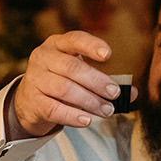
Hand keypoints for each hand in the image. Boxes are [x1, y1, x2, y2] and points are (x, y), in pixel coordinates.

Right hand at [7, 30, 122, 139]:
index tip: (108, 55)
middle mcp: (43, 57)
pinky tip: (86, 120)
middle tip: (114, 94)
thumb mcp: (78, 74)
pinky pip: (54, 109)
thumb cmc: (60, 81)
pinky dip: (73, 115)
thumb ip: (104, 80)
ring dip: (89, 101)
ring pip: (64, 89)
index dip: (91, 45)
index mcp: (56, 44)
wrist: (29, 100)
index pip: (74, 39)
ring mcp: (35, 79)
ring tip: (106, 110)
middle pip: (71, 68)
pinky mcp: (32, 101)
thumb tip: (131, 92)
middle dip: (97, 82)